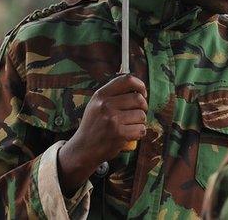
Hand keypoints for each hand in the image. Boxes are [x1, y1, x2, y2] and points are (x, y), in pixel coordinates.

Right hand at [57, 74, 147, 194]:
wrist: (83, 148)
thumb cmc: (93, 125)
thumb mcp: (96, 104)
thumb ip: (112, 94)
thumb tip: (137, 87)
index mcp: (101, 95)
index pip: (127, 80)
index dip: (140, 85)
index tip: (142, 93)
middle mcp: (106, 105)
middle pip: (138, 98)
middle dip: (143, 106)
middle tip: (139, 113)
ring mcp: (112, 119)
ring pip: (141, 115)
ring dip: (141, 122)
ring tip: (131, 125)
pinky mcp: (119, 134)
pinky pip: (141, 129)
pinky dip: (139, 132)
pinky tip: (131, 134)